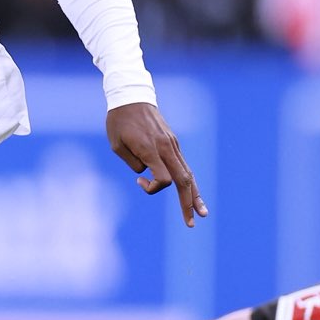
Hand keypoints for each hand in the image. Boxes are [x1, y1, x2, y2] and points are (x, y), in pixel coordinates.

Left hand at [106, 102, 207, 226]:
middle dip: (187, 203)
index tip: (138, 181)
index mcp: (151, 149)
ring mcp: (173, 145)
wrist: (131, 97)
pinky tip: (194, 194)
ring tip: (202, 213)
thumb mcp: (117, 145)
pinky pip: (184, 165)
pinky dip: (189, 182)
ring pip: (188, 174)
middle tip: (190, 223)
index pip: (164, 178)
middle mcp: (166, 147)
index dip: (153, 188)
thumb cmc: (119, 121)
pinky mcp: (173, 143)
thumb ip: (133, 163)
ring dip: (195, 196)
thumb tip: (148, 173)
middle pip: (183, 180)